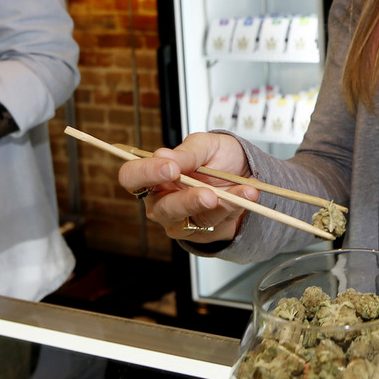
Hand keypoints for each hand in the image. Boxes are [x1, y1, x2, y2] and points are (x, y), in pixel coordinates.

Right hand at [116, 132, 257, 243]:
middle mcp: (161, 201)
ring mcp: (180, 221)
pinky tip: (247, 195)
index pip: (132, 177)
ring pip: (191, 220)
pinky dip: (234, 207)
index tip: (170, 167)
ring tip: (241, 192)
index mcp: (153, 176)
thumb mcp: (206, 145)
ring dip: (219, 206)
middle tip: (207, 193)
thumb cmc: (217, 158)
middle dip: (186, 201)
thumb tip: (163, 155)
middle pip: (161, 208)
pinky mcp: (201, 233)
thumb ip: (187, 152)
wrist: (245, 173)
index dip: (146, 173)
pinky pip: (216, 223)